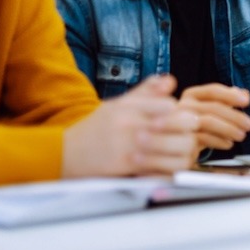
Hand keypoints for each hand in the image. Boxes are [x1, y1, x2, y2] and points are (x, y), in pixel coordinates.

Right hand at [62, 75, 196, 177]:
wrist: (61, 154)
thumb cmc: (92, 130)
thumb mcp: (117, 105)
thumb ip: (146, 92)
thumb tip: (171, 80)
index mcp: (130, 106)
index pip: (171, 103)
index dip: (181, 113)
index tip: (180, 120)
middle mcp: (131, 122)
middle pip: (181, 121)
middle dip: (189, 130)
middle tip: (187, 136)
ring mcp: (130, 144)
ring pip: (178, 146)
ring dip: (183, 151)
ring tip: (180, 153)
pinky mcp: (126, 165)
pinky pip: (162, 168)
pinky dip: (169, 169)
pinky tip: (167, 167)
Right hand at [180, 83, 249, 150]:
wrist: (175, 143)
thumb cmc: (197, 124)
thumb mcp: (212, 109)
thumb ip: (227, 99)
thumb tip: (244, 94)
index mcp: (192, 95)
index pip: (213, 90)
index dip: (231, 95)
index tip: (246, 101)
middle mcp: (183, 106)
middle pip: (213, 107)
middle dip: (235, 116)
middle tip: (249, 124)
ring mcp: (180, 122)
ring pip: (208, 122)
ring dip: (229, 129)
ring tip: (241, 135)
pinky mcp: (181, 138)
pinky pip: (203, 138)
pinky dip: (219, 141)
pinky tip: (228, 143)